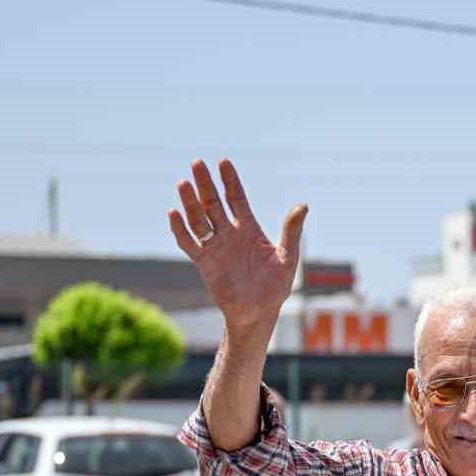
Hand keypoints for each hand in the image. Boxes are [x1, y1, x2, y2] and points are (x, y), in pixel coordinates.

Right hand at [168, 159, 306, 335]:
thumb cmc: (275, 287)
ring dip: (190, 202)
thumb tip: (303, 205)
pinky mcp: (204, 262)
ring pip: (199, 219)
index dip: (230, 181)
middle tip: (197, 163)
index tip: (223, 162)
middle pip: (213, 203)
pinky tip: (173, 213)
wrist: (258, 313)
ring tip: (183, 183)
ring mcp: (215, 247)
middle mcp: (229, 234)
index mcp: (249, 229)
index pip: (236, 198)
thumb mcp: (288, 257)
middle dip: (206, 184)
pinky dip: (180, 229)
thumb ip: (292, 231)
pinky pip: (189, 243)